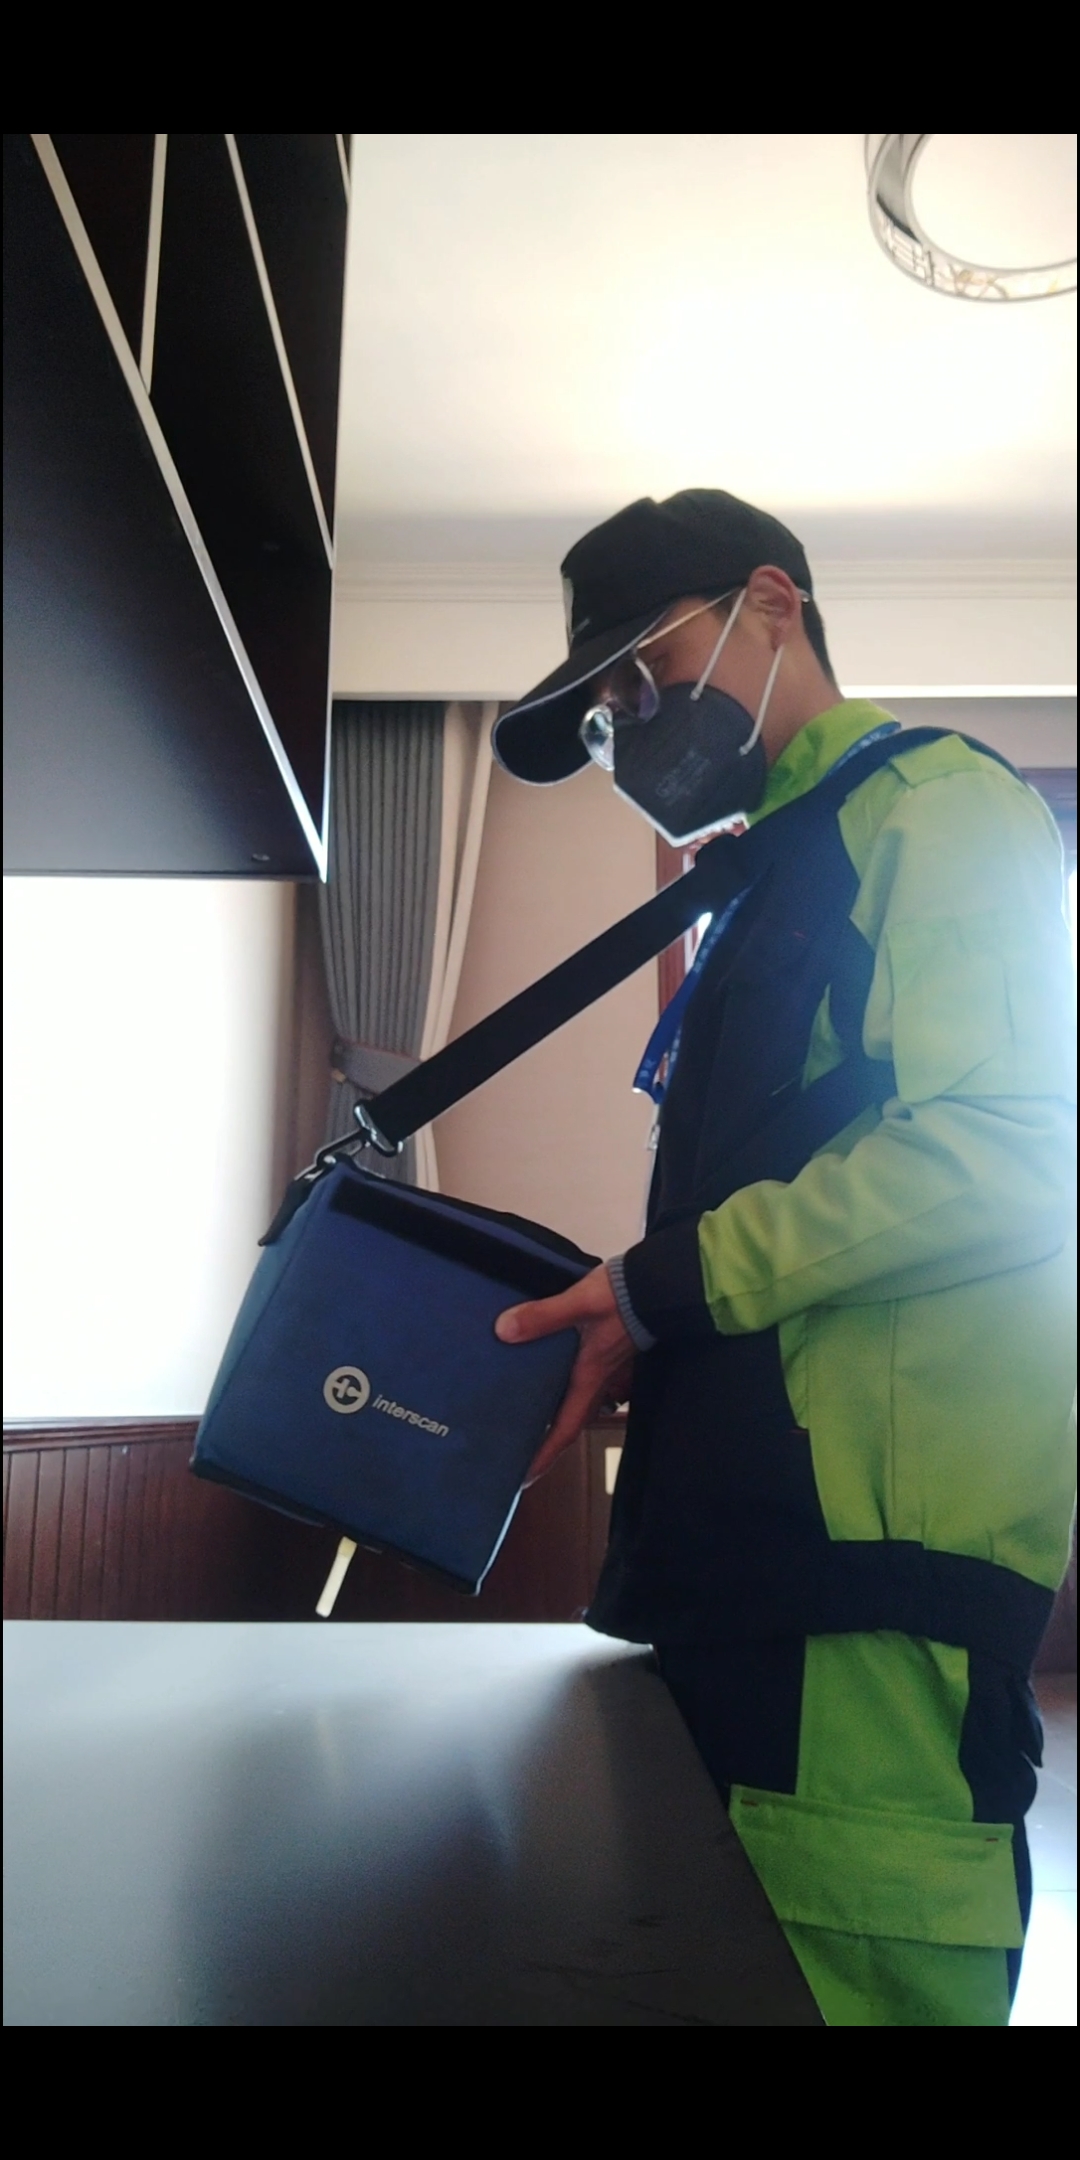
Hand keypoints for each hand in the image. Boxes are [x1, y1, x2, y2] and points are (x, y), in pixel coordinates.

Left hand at [495, 1264, 633, 1483]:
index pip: (566, 1428)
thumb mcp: (580, 1304)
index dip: (545, 1455)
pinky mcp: (604, 1347)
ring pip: (573, 1399)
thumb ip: (544, 1316)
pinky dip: (559, 1384)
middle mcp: (596, 1378)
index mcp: (589, 1377)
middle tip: (514, 1452)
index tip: (523, 1478)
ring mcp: (603, 1365)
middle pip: (569, 1420)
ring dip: (552, 1412)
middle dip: (545, 1440)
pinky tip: (541, 1372)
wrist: (657, 1280)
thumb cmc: (622, 1297)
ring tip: (521, 1416)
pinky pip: (577, 1376)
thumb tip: (503, 1331)